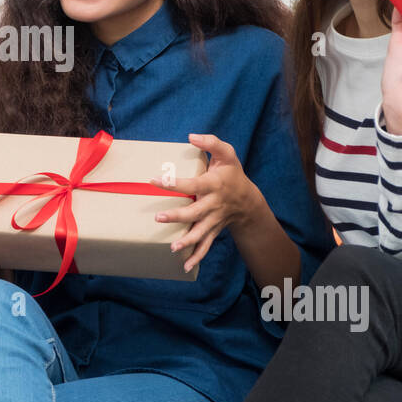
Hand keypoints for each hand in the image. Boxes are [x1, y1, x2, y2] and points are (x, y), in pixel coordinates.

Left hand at [151, 133, 252, 272]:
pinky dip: (197, 257)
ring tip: (173, 247)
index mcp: (213, 184)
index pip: (191, 184)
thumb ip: (211, 142)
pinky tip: (185, 266)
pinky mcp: (213, 230)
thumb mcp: (227, 153)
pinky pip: (205, 245)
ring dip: (187, 241)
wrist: (247, 200)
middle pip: (194, 212)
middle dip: (177, 216)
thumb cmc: (232, 173)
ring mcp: (213, 220)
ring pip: (200, 232)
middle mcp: (213, 204)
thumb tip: (191, 136)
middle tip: (159, 218)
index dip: (173, 183)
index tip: (153, 181)